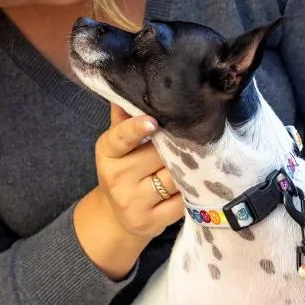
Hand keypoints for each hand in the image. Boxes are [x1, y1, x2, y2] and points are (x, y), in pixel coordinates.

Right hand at [94, 104, 183, 238]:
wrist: (117, 217)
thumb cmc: (124, 170)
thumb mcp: (118, 145)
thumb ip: (125, 118)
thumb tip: (131, 82)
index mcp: (107, 153)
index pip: (120, 138)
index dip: (136, 129)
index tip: (153, 121)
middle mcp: (116, 178)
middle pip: (157, 155)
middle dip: (176, 147)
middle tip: (192, 137)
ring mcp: (133, 203)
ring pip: (172, 178)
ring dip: (187, 169)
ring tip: (196, 159)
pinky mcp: (150, 222)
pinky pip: (181, 202)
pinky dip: (190, 192)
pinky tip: (193, 184)